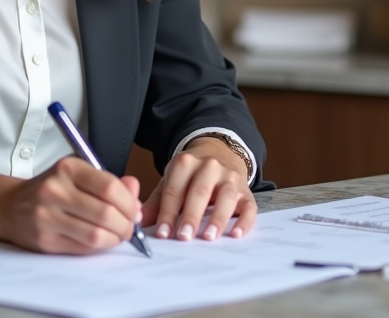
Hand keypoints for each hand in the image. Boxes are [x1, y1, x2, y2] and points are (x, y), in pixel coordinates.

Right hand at [0, 157, 141, 253]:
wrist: (9, 206)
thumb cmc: (49, 189)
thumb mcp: (77, 175)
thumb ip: (108, 181)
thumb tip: (135, 191)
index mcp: (67, 168)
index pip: (109, 187)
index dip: (129, 203)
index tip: (134, 210)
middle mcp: (55, 190)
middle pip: (105, 213)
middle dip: (126, 225)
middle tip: (130, 227)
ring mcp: (47, 217)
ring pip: (96, 235)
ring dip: (114, 239)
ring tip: (117, 235)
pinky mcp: (45, 240)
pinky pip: (83, 248)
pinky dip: (98, 247)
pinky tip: (99, 240)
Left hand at [141, 137, 256, 242]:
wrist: (219, 151)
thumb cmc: (191, 174)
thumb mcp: (171, 180)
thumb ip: (158, 201)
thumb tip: (139, 221)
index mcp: (186, 162)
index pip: (175, 190)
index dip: (168, 213)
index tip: (163, 233)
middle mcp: (210, 166)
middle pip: (200, 191)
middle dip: (191, 215)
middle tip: (184, 236)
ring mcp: (230, 177)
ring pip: (226, 196)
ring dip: (217, 218)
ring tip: (208, 237)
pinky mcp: (246, 191)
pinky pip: (249, 206)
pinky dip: (244, 221)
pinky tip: (236, 234)